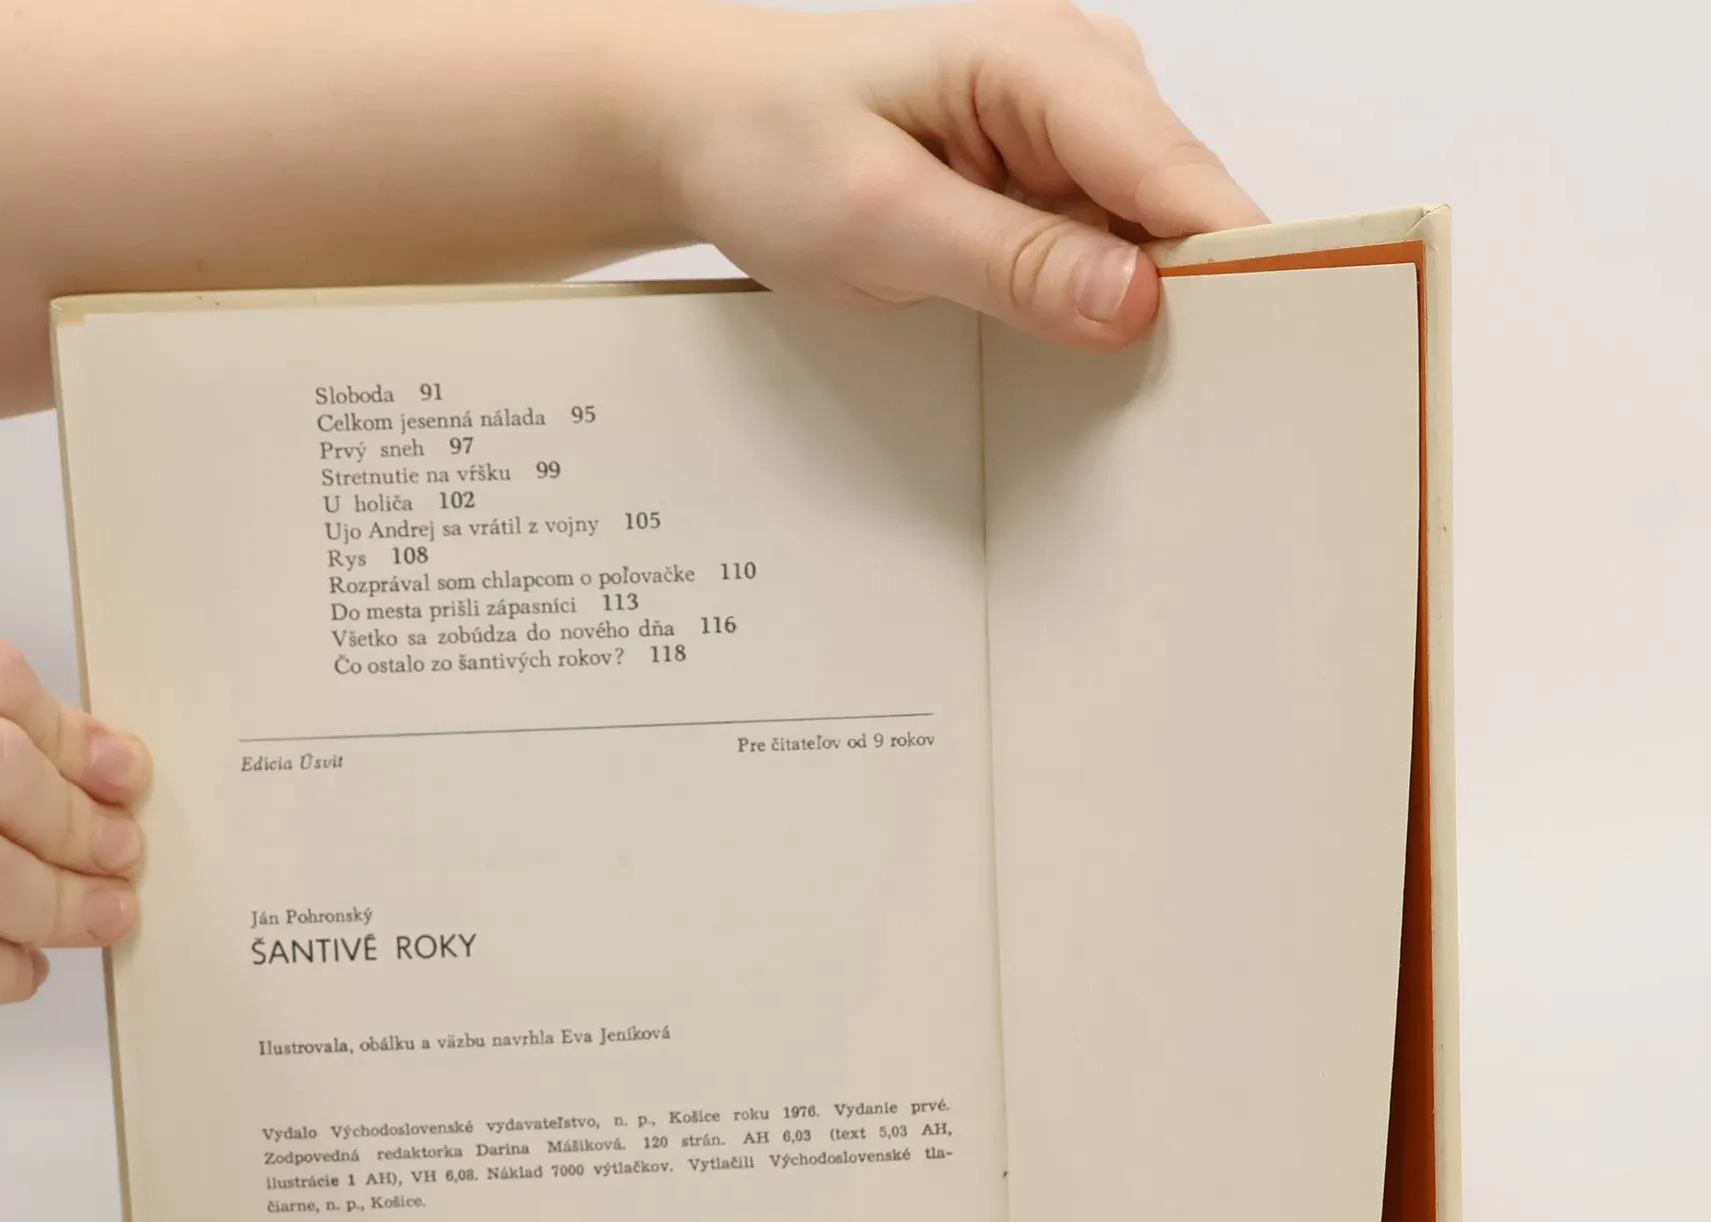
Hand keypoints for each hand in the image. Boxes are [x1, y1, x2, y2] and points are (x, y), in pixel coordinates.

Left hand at [649, 0, 1264, 346]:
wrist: (706, 128)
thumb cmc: (768, 145)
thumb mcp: (877, 219)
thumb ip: (1010, 261)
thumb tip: (1133, 301)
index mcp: (1039, 60)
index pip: (1175, 170)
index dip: (1233, 262)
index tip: (1269, 353)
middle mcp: (1077, 76)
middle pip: (1181, 203)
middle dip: (1187, 297)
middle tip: (1183, 407)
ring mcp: (1069, 123)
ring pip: (1149, 232)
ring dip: (1137, 307)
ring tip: (1111, 381)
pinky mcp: (1048, 169)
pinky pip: (1105, 244)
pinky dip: (1095, 299)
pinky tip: (1070, 345)